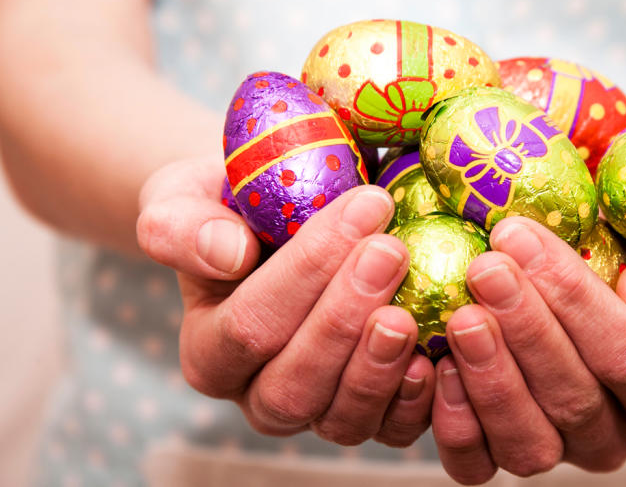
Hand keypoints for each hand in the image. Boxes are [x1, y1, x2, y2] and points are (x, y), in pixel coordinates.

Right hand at [136, 156, 434, 446]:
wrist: (282, 227)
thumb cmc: (235, 210)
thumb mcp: (187, 198)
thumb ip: (184, 226)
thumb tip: (227, 254)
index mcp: (209, 351)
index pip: (249, 325)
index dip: (306, 271)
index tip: (364, 206)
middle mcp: (257, 395)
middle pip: (294, 384)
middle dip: (345, 318)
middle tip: (391, 251)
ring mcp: (316, 412)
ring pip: (341, 418)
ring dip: (379, 365)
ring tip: (410, 309)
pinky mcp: (370, 417)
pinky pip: (392, 431)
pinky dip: (417, 402)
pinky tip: (437, 354)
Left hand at [430, 217, 625, 482]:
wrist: (597, 257)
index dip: (575, 301)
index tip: (521, 237)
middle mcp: (619, 435)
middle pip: (574, 400)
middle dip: (525, 329)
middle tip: (485, 267)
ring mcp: (560, 449)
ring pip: (528, 443)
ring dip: (490, 378)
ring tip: (462, 314)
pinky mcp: (502, 453)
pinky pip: (477, 463)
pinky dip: (454, 423)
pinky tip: (438, 363)